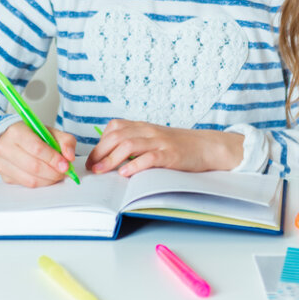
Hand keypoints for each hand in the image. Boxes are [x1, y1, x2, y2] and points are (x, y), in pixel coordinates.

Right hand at [0, 122, 77, 186]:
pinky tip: (45, 176)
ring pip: (30, 179)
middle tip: (64, 172)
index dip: (53, 159)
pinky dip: (40, 183)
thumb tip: (70, 157)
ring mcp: (1, 163)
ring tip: (56, 174)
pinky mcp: (3, 176)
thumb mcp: (49, 131)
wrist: (6, 138)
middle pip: (33, 166)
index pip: (37, 148)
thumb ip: (65, 140)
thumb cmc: (29, 134)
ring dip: (48, 180)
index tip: (66, 164)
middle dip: (53, 172)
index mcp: (16, 131)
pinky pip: (26, 184)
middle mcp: (5, 147)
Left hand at [86, 120, 243, 176]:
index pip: (115, 128)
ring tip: (102, 171)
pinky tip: (125, 173)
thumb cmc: (178, 146)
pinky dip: (134, 165)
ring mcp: (160, 142)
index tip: (91, 159)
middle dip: (100, 152)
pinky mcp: (171, 155)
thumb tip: (111, 156)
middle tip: (92, 168)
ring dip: (111, 159)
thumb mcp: (154, 139)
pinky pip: (149, 158)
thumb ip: (136, 143)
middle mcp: (149, 131)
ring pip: (129, 145)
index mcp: (143, 127)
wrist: (206, 146)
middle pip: (117, 136)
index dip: (100, 143)